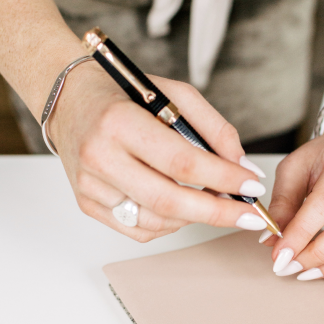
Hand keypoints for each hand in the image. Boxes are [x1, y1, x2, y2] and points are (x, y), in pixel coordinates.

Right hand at [50, 62, 267, 240]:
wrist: (69, 100)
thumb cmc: (124, 95)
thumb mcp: (174, 94)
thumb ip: (214, 129)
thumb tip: (244, 168)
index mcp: (119, 122)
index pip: (182, 162)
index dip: (223, 178)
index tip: (253, 186)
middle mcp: (100, 157)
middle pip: (169, 200)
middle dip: (218, 211)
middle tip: (250, 215)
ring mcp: (90, 186)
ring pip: (157, 220)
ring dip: (195, 217)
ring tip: (216, 202)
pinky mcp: (88, 204)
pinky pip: (140, 229)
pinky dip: (170, 223)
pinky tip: (182, 206)